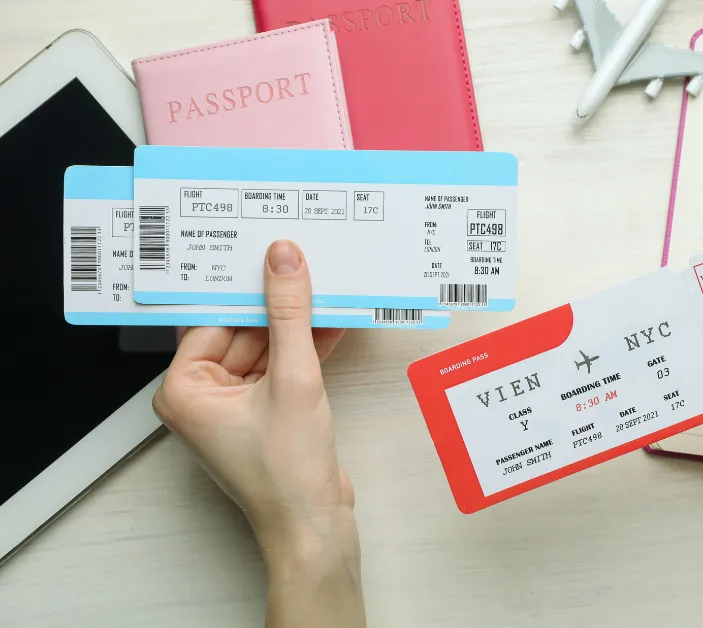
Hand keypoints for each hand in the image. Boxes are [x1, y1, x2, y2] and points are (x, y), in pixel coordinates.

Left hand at [153, 240, 364, 627]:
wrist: (314, 524)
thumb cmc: (285, 473)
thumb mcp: (293, 378)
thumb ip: (290, 315)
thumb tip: (283, 263)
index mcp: (185, 390)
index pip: (215, 320)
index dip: (245, 288)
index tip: (269, 255)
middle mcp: (203, 397)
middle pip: (242, 332)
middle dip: (277, 306)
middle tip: (305, 267)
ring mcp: (235, 407)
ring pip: (267, 348)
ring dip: (297, 326)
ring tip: (327, 291)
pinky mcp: (265, 414)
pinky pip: (282, 368)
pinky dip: (306, 350)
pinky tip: (333, 324)